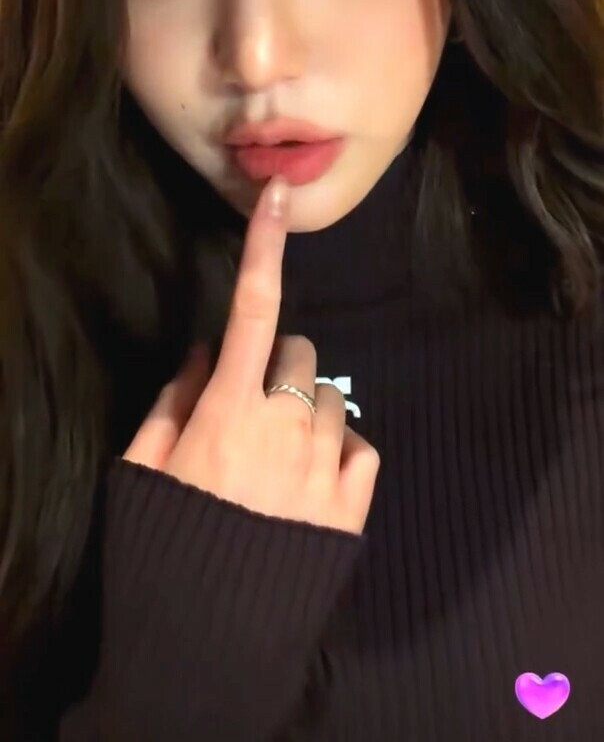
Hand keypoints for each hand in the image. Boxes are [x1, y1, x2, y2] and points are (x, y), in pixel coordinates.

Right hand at [124, 177, 379, 533]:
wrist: (210, 642)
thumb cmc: (163, 545)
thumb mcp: (142, 470)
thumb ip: (173, 400)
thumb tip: (203, 350)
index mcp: (226, 410)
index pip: (249, 308)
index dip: (263, 246)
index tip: (276, 196)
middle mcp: (282, 424)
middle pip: (299, 351)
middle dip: (277, 364)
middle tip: (250, 407)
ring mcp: (324, 463)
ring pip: (331, 395)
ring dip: (306, 408)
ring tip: (278, 456)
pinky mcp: (353, 504)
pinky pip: (361, 446)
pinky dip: (339, 449)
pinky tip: (313, 478)